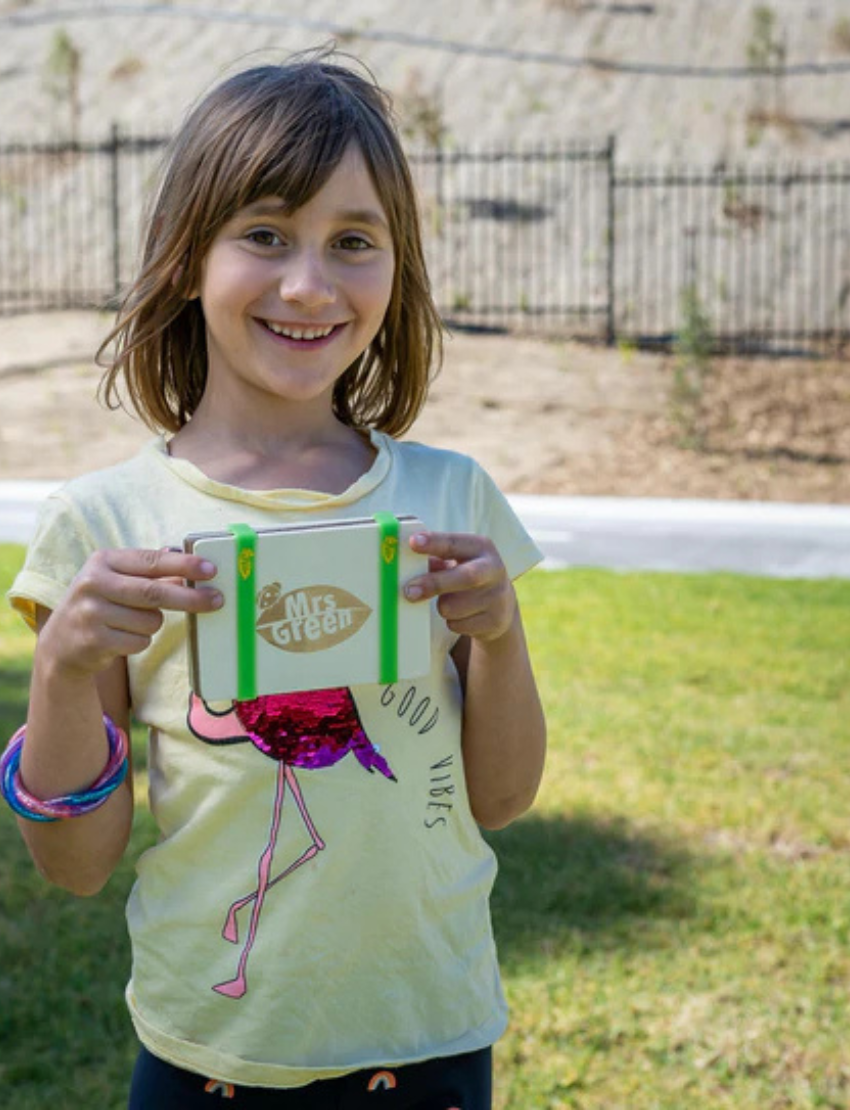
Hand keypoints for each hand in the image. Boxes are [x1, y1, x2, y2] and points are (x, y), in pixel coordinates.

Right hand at [38, 548, 221, 677]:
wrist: (62, 642)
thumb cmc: (102, 603)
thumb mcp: (118, 579)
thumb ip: (150, 570)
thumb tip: (189, 563)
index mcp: (103, 561)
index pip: (151, 560)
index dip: (183, 565)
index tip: (211, 570)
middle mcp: (93, 583)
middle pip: (155, 592)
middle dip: (190, 597)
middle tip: (217, 599)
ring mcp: (90, 613)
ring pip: (150, 621)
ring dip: (153, 624)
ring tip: (132, 622)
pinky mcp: (93, 640)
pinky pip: (139, 642)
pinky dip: (140, 641)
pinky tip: (121, 637)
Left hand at [404, 531, 515, 642]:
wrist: (502, 606)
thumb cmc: (467, 576)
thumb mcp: (457, 561)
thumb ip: (435, 561)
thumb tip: (408, 567)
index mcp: (480, 547)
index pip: (455, 543)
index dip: (434, 542)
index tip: (413, 542)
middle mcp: (493, 569)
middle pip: (465, 577)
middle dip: (434, 583)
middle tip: (409, 591)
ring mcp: (497, 597)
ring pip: (453, 607)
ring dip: (442, 606)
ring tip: (450, 602)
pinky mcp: (495, 621)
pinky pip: (457, 625)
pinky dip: (452, 622)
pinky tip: (462, 615)